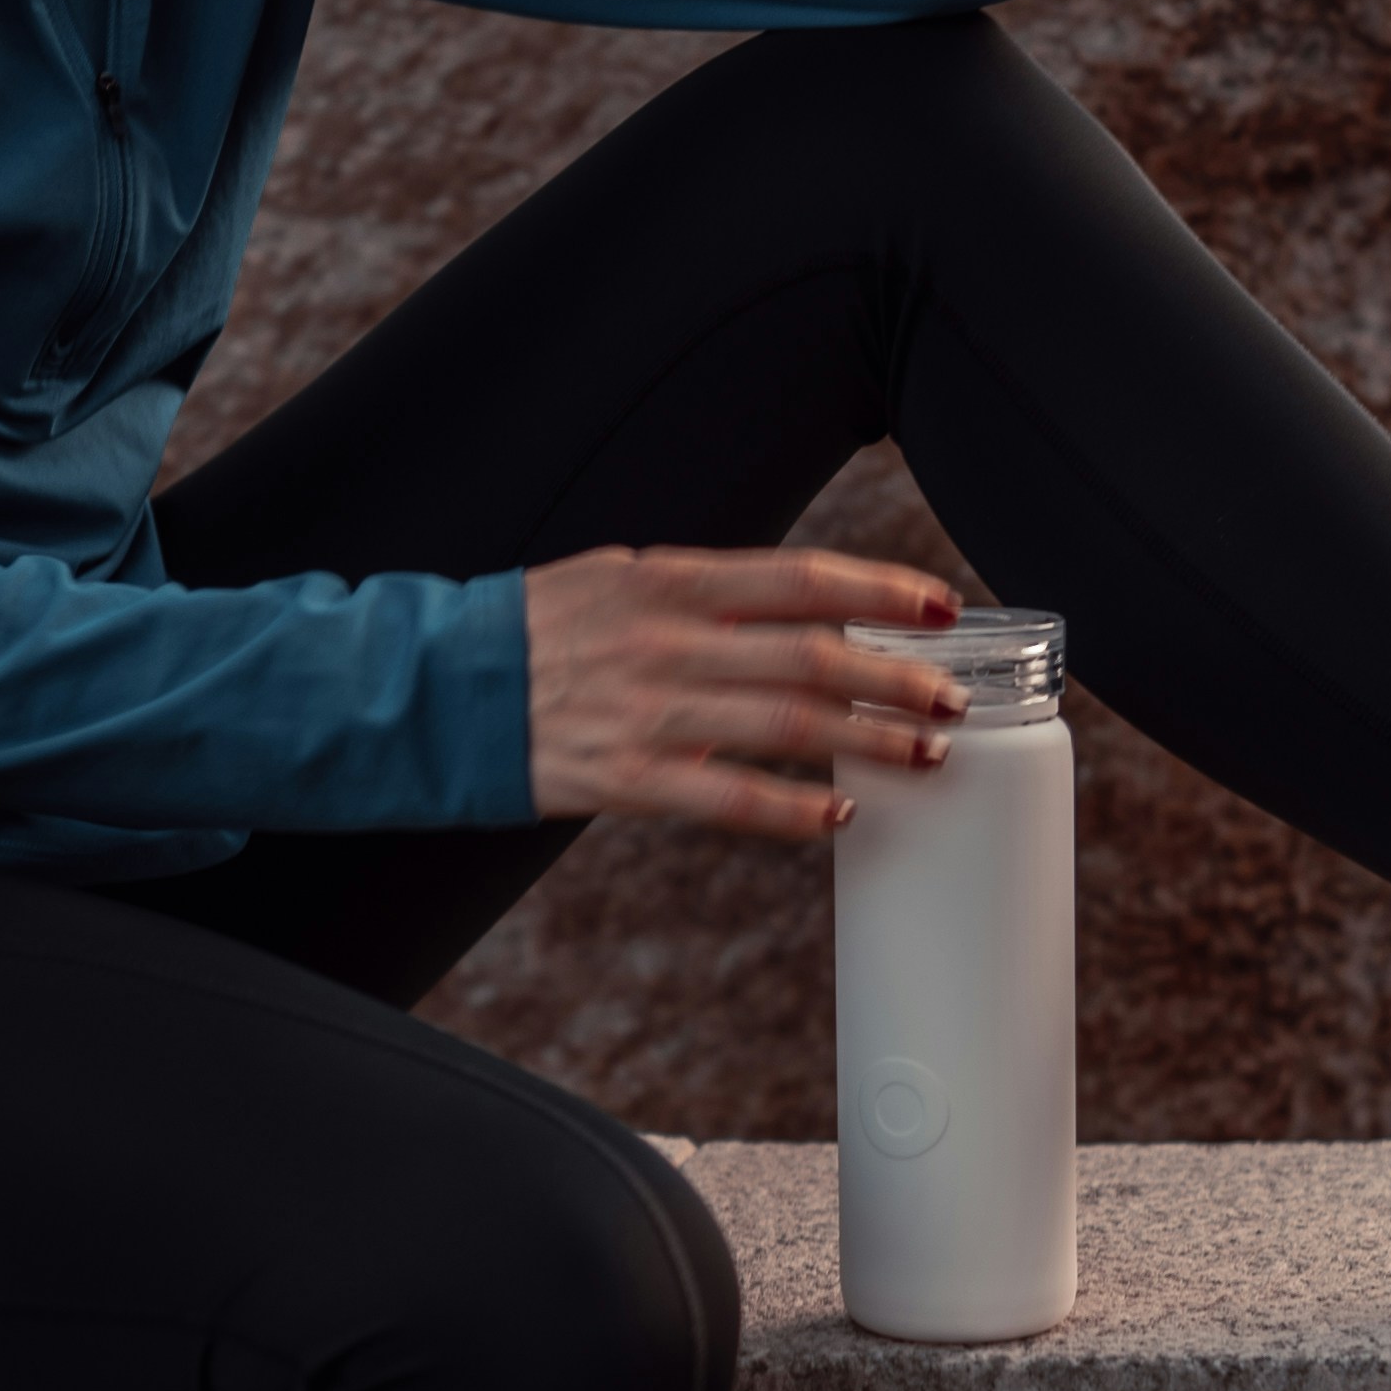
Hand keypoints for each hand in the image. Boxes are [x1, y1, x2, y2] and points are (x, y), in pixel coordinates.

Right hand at [525, 546, 964, 844]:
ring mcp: (650, 712)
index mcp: (670, 580)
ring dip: (870, 741)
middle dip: (898, 678)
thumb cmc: (532, 631)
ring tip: (924, 752)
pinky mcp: (627, 779)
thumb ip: (699, 589)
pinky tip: (839, 814)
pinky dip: (794, 810)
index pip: (802, 578)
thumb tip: (792, 600)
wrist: (437, 691)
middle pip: (815, 656)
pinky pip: (730, 800)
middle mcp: (669, 641)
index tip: (943, 607)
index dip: (883, 591)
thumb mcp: (613, 577)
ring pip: (790, 727)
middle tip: (953, 698)